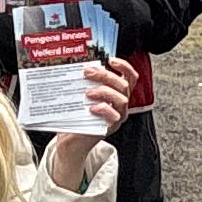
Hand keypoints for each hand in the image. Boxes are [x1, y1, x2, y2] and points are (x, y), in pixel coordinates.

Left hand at [41, 62, 131, 191]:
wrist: (71, 141)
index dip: (124, 67)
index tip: (111, 60)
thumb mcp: (82, 95)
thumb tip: (77, 66)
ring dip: (104, 92)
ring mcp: (117, 117)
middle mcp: (120, 105)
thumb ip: (85, 83)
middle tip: (88, 73)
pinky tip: (91, 108)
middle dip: (106, 76)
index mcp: (116, 94)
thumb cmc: (76, 117)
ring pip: (122, 99)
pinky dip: (104, 109)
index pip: (130, 77)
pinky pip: (114, 116)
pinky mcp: (111, 128)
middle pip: (124, 85)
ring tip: (88, 93)